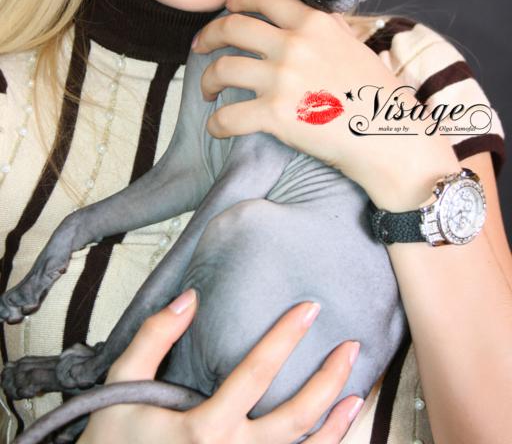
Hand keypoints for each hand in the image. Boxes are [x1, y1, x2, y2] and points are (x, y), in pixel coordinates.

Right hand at [77, 289, 362, 443]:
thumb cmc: (115, 443)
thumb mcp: (123, 385)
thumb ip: (154, 338)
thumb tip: (189, 298)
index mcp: (202, 430)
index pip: (256, 373)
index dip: (286, 337)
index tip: (309, 309)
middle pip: (294, 418)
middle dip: (327, 380)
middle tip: (350, 347)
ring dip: (336, 426)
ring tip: (357, 393)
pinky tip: (335, 435)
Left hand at [192, 0, 457, 207]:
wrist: (391, 138)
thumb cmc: (379, 96)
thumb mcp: (355, 47)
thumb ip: (326, 32)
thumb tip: (307, 22)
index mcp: (314, 24)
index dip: (240, 0)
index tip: (228, 7)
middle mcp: (293, 44)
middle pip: (233, 27)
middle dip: (209, 35)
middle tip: (200, 46)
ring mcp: (281, 78)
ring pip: (223, 69)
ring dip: (208, 80)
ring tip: (208, 91)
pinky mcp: (275, 115)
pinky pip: (228, 117)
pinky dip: (216, 124)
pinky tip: (217, 128)